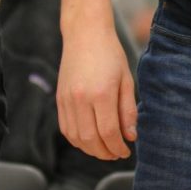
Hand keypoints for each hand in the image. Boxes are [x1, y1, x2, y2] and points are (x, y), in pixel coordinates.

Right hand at [57, 20, 136, 159]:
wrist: (85, 34)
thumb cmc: (110, 54)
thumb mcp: (126, 80)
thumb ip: (128, 110)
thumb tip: (131, 137)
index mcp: (101, 93)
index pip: (109, 132)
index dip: (118, 147)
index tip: (127, 152)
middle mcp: (81, 99)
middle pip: (91, 139)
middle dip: (105, 153)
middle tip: (117, 154)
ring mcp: (67, 100)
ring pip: (76, 138)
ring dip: (91, 150)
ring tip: (105, 150)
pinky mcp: (59, 100)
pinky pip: (66, 129)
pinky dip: (77, 140)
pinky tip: (90, 140)